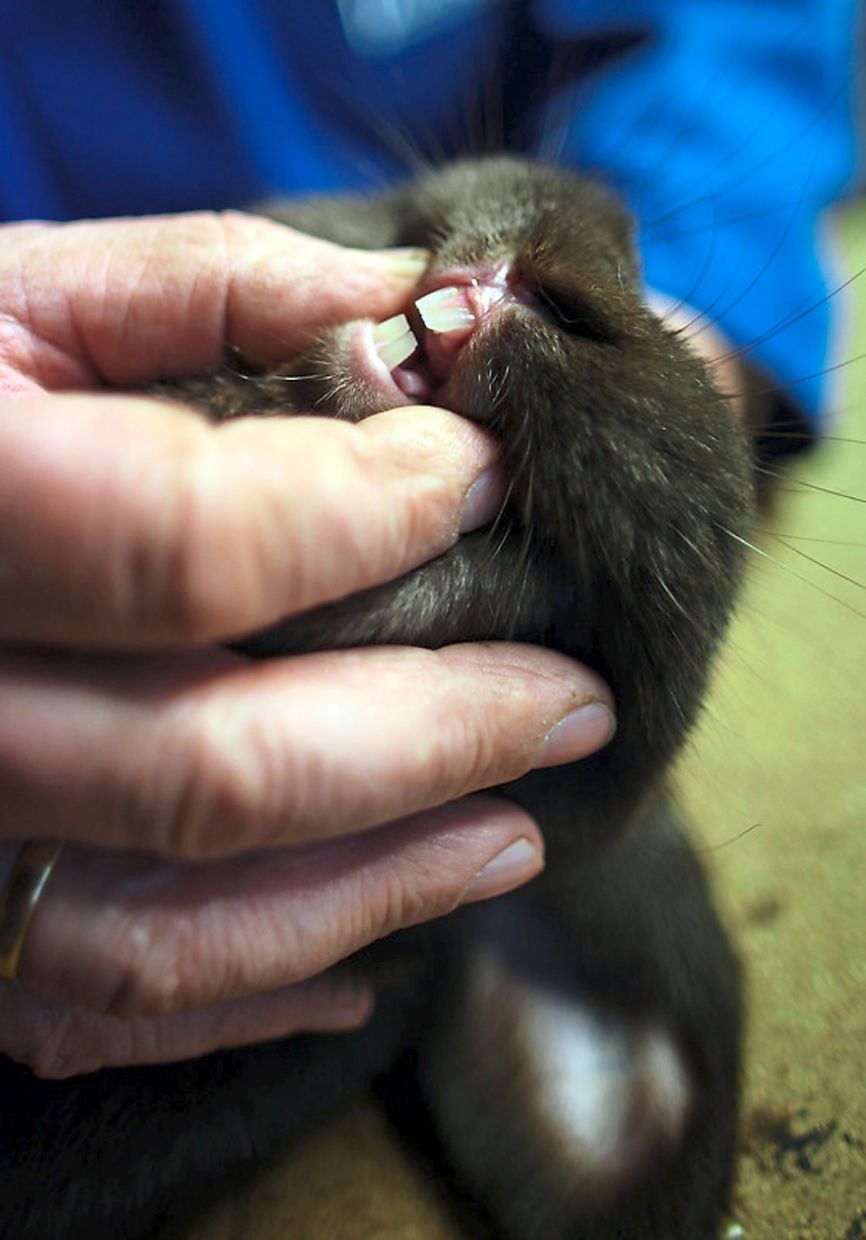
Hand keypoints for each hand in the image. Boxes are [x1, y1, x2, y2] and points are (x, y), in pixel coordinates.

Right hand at [0, 213, 614, 1076]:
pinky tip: (363, 970)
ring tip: (516, 840)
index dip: (371, 511)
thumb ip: (208, 285)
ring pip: (165, 929)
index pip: (193, 543)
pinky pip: (97, 1010)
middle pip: (213, 766)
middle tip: (579, 703)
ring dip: (374, 890)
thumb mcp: (18, 296)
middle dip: (436, 733)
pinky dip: (245, 993)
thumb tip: (416, 311)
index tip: (481, 477)